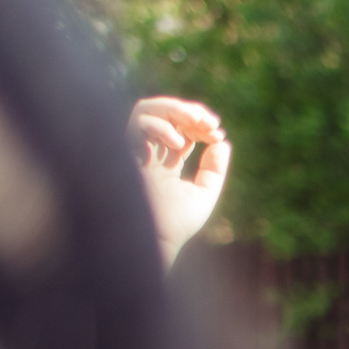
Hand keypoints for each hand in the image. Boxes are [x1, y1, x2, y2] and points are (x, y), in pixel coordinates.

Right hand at [129, 96, 230, 264]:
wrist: (155, 239)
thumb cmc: (176, 224)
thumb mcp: (204, 194)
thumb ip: (214, 170)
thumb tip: (222, 142)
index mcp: (166, 162)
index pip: (181, 128)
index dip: (200, 124)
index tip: (218, 133)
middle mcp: (149, 152)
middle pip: (165, 114)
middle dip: (190, 112)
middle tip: (211, 122)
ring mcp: (136, 150)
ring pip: (147, 110)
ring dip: (175, 108)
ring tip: (197, 120)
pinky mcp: (126, 152)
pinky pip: (138, 124)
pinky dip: (161, 126)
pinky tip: (180, 143)